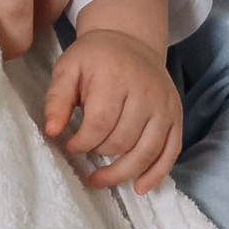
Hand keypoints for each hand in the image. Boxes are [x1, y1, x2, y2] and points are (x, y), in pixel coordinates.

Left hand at [44, 26, 182, 193]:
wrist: (129, 41)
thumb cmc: (94, 58)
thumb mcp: (68, 69)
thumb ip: (57, 99)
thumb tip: (52, 131)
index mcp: (116, 77)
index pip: (100, 123)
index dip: (82, 142)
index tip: (71, 145)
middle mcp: (146, 91)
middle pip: (124, 140)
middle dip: (99, 154)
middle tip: (85, 154)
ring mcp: (165, 105)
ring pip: (147, 151)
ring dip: (123, 172)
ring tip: (100, 180)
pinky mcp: (176, 115)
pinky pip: (171, 151)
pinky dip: (157, 173)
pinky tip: (141, 188)